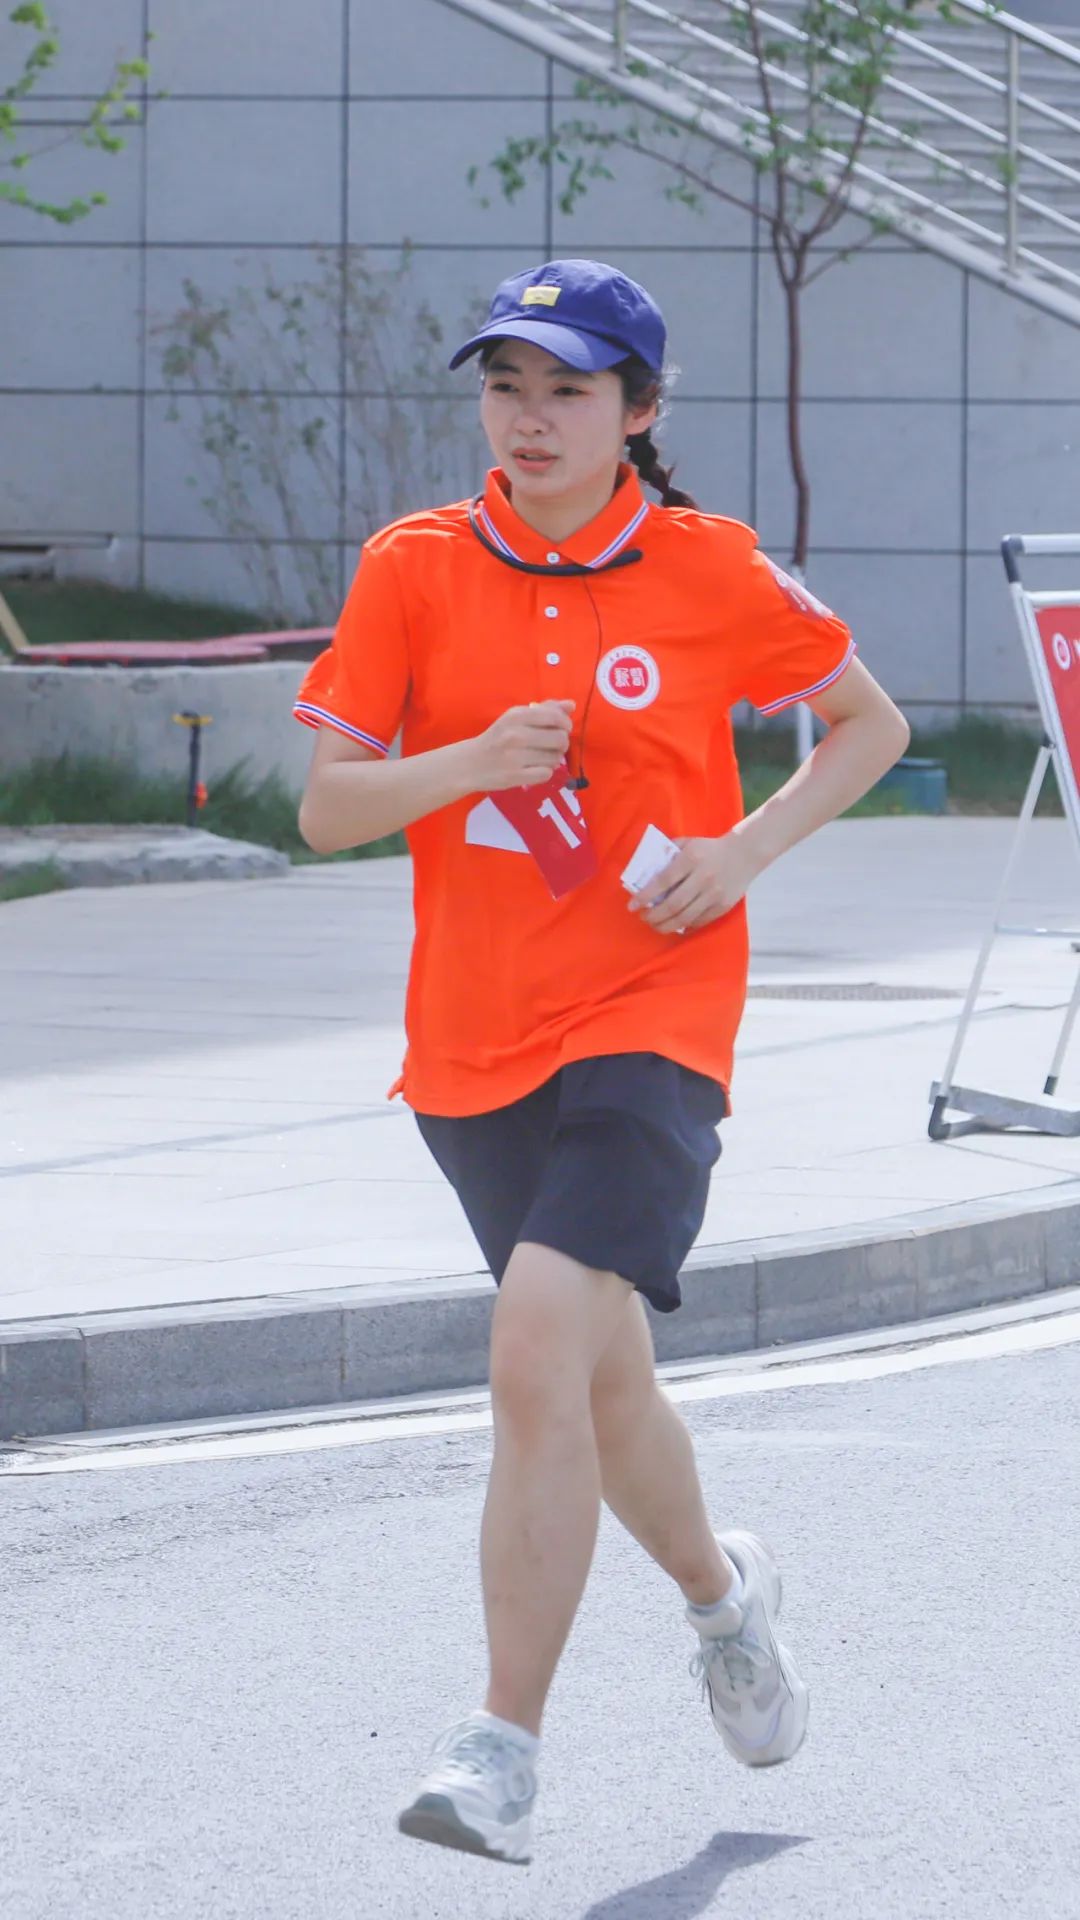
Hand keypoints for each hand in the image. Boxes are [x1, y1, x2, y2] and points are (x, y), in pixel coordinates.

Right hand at [464, 699, 574, 791]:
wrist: (469, 763)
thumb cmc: (497, 738)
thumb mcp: (516, 718)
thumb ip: (544, 709)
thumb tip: (571, 705)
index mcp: (516, 715)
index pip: (555, 717)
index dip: (565, 724)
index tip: (562, 728)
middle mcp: (516, 734)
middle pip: (560, 738)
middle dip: (562, 743)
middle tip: (553, 745)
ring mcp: (515, 757)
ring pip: (554, 758)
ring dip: (553, 758)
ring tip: (542, 757)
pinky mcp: (515, 776)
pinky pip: (546, 774)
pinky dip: (545, 772)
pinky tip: (535, 768)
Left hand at [627, 829, 765, 934]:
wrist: (745, 854)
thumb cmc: (709, 848)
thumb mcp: (688, 843)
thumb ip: (668, 853)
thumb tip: (645, 871)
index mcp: (691, 859)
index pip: (663, 881)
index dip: (645, 896)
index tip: (632, 905)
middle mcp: (703, 878)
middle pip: (673, 904)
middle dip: (654, 915)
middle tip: (644, 917)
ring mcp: (714, 894)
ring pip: (686, 917)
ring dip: (666, 925)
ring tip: (656, 925)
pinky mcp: (723, 906)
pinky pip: (699, 922)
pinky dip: (684, 926)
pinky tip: (675, 924)